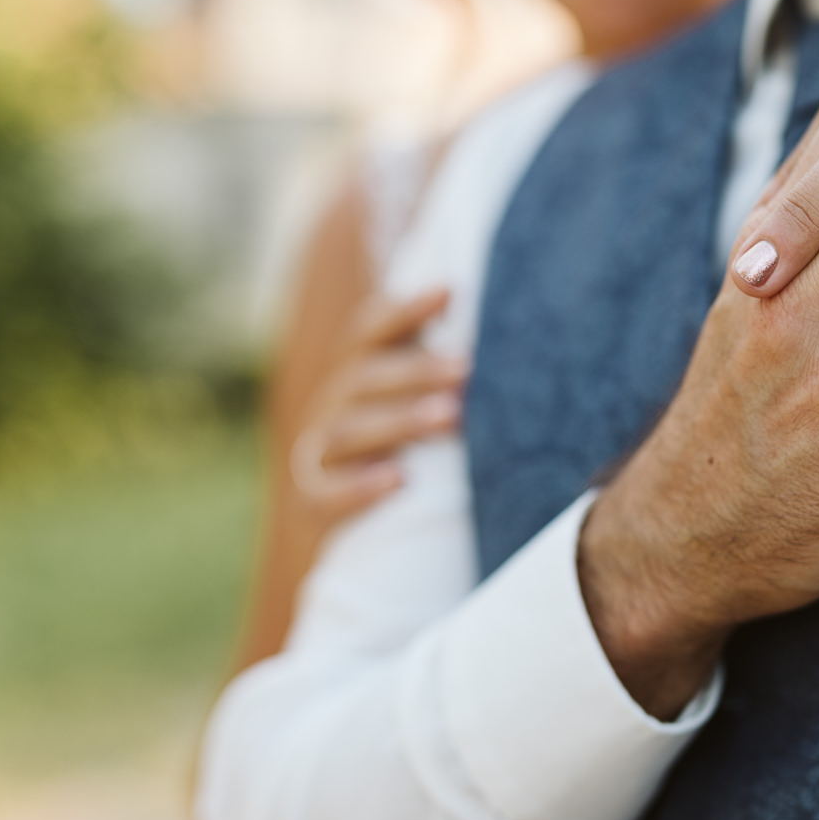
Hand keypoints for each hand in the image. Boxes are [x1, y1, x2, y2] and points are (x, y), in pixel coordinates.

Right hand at [290, 289, 466, 524]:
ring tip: (449, 417)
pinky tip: (399, 479)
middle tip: (466, 369)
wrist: (349, 529)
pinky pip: (326, 492)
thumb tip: (504, 317)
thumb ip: (445, 367)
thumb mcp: (417, 402)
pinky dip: (360, 486)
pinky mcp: (313, 502)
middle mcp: (335, 405)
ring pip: (349, 430)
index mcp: (360, 373)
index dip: (405, 310)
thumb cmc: (400, 448)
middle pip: (366, 377)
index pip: (371, 331)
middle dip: (417, 370)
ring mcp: (320, 453)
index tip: (448, 290)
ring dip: (401, 421)